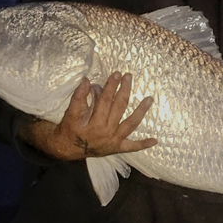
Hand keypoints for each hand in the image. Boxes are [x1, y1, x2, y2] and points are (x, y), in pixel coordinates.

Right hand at [42, 72, 156, 160]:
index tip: (117, 73)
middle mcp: (107, 132)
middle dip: (124, 90)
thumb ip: (78, 97)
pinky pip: (132, 147)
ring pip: (131, 124)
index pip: (106, 100)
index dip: (111, 86)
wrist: (68, 149)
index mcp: (95, 123)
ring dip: (141, 111)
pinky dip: (143, 144)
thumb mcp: (70, 113)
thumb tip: (86, 80)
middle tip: (129, 76)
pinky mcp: (118, 148)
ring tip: (150, 99)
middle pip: (119, 107)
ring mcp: (114, 140)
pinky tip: (155, 140)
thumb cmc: (69, 128)